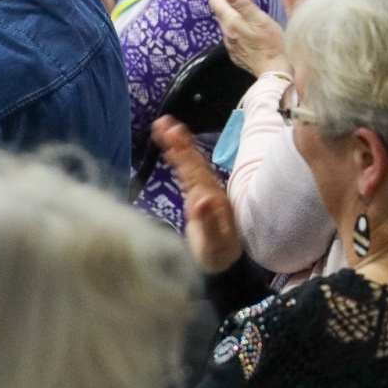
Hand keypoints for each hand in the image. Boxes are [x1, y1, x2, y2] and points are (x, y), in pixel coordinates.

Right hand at [154, 116, 242, 274]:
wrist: (224, 265)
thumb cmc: (219, 255)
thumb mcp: (215, 243)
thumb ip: (209, 222)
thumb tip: (201, 199)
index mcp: (212, 198)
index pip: (195, 170)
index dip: (184, 152)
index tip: (172, 135)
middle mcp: (209, 191)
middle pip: (192, 162)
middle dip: (178, 142)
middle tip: (163, 123)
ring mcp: (204, 193)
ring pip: (190, 165)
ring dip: (178, 146)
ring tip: (163, 127)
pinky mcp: (197, 198)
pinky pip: (187, 173)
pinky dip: (179, 160)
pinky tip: (171, 150)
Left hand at [205, 0, 290, 75]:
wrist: (274, 72)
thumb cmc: (271, 44)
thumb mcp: (260, 20)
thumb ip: (243, 4)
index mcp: (232, 23)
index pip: (218, 3)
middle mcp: (228, 34)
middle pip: (222, 10)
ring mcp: (232, 44)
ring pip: (228, 20)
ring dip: (233, 5)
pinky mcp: (237, 52)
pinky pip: (233, 30)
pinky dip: (237, 18)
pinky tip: (246, 17)